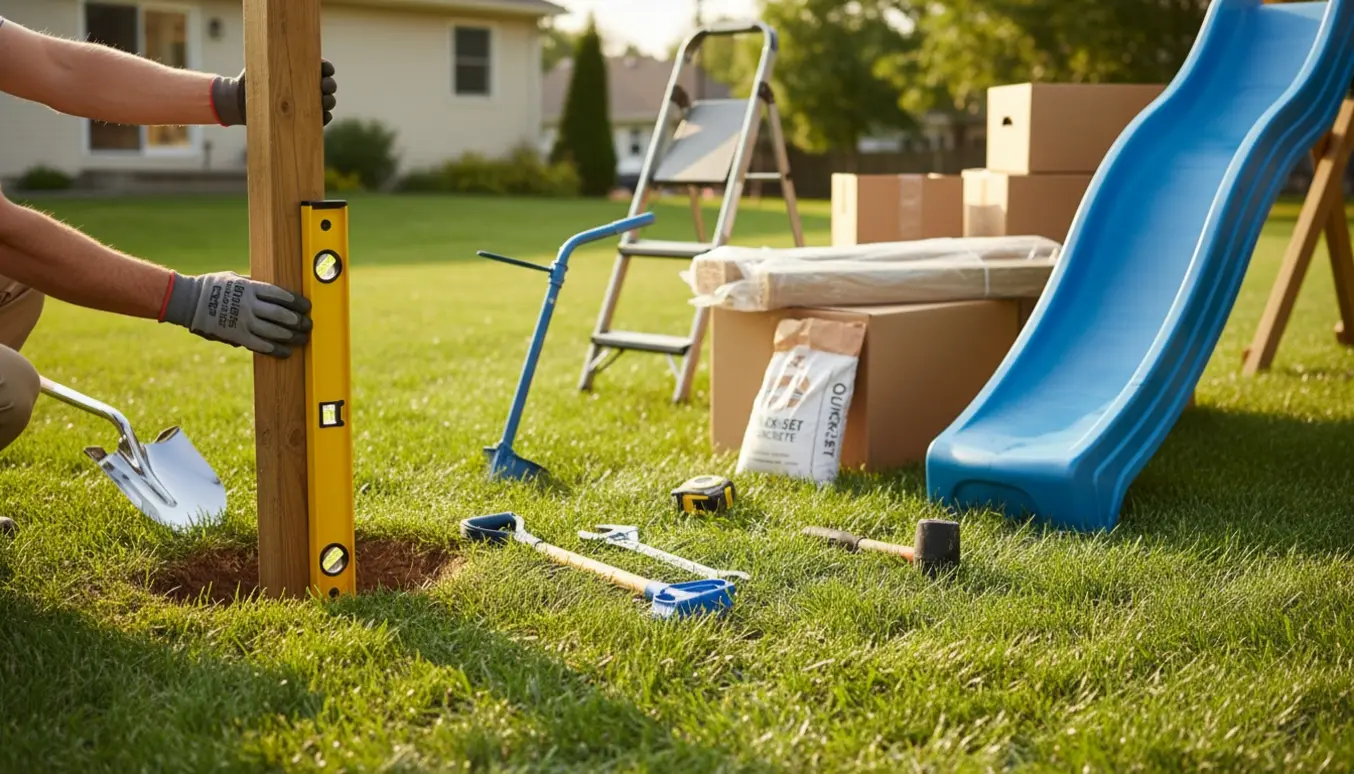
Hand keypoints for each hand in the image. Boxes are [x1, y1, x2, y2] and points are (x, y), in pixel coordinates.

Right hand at [159, 272, 311, 357]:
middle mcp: (250, 305)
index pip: (280, 295)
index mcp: (250, 288)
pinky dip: (276, 350)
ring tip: (303, 339)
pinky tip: (286, 352)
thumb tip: (270, 291)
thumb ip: (252, 284)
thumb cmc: (211, 286)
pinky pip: (261, 345)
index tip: (306, 306)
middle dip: (298, 321)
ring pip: (274, 331)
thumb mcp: (233, 278)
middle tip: (308, 324)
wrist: (188, 301)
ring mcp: (244, 321)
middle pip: (281, 314)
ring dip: (292, 336)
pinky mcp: (237, 336)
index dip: (296, 302)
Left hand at [210, 60, 336, 126]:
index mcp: (302, 70)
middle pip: (328, 84)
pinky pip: (321, 118)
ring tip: (324, 102)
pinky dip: (325, 117)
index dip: (327, 68)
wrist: (241, 101)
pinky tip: (324, 116)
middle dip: (329, 85)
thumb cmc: (252, 79)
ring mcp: (308, 102)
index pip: (321, 67)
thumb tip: (277, 46)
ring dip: (329, 101)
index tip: (326, 69)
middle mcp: (308, 85)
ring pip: (327, 101)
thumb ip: (272, 58)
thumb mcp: (260, 64)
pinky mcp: (304, 118)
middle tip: (324, 87)